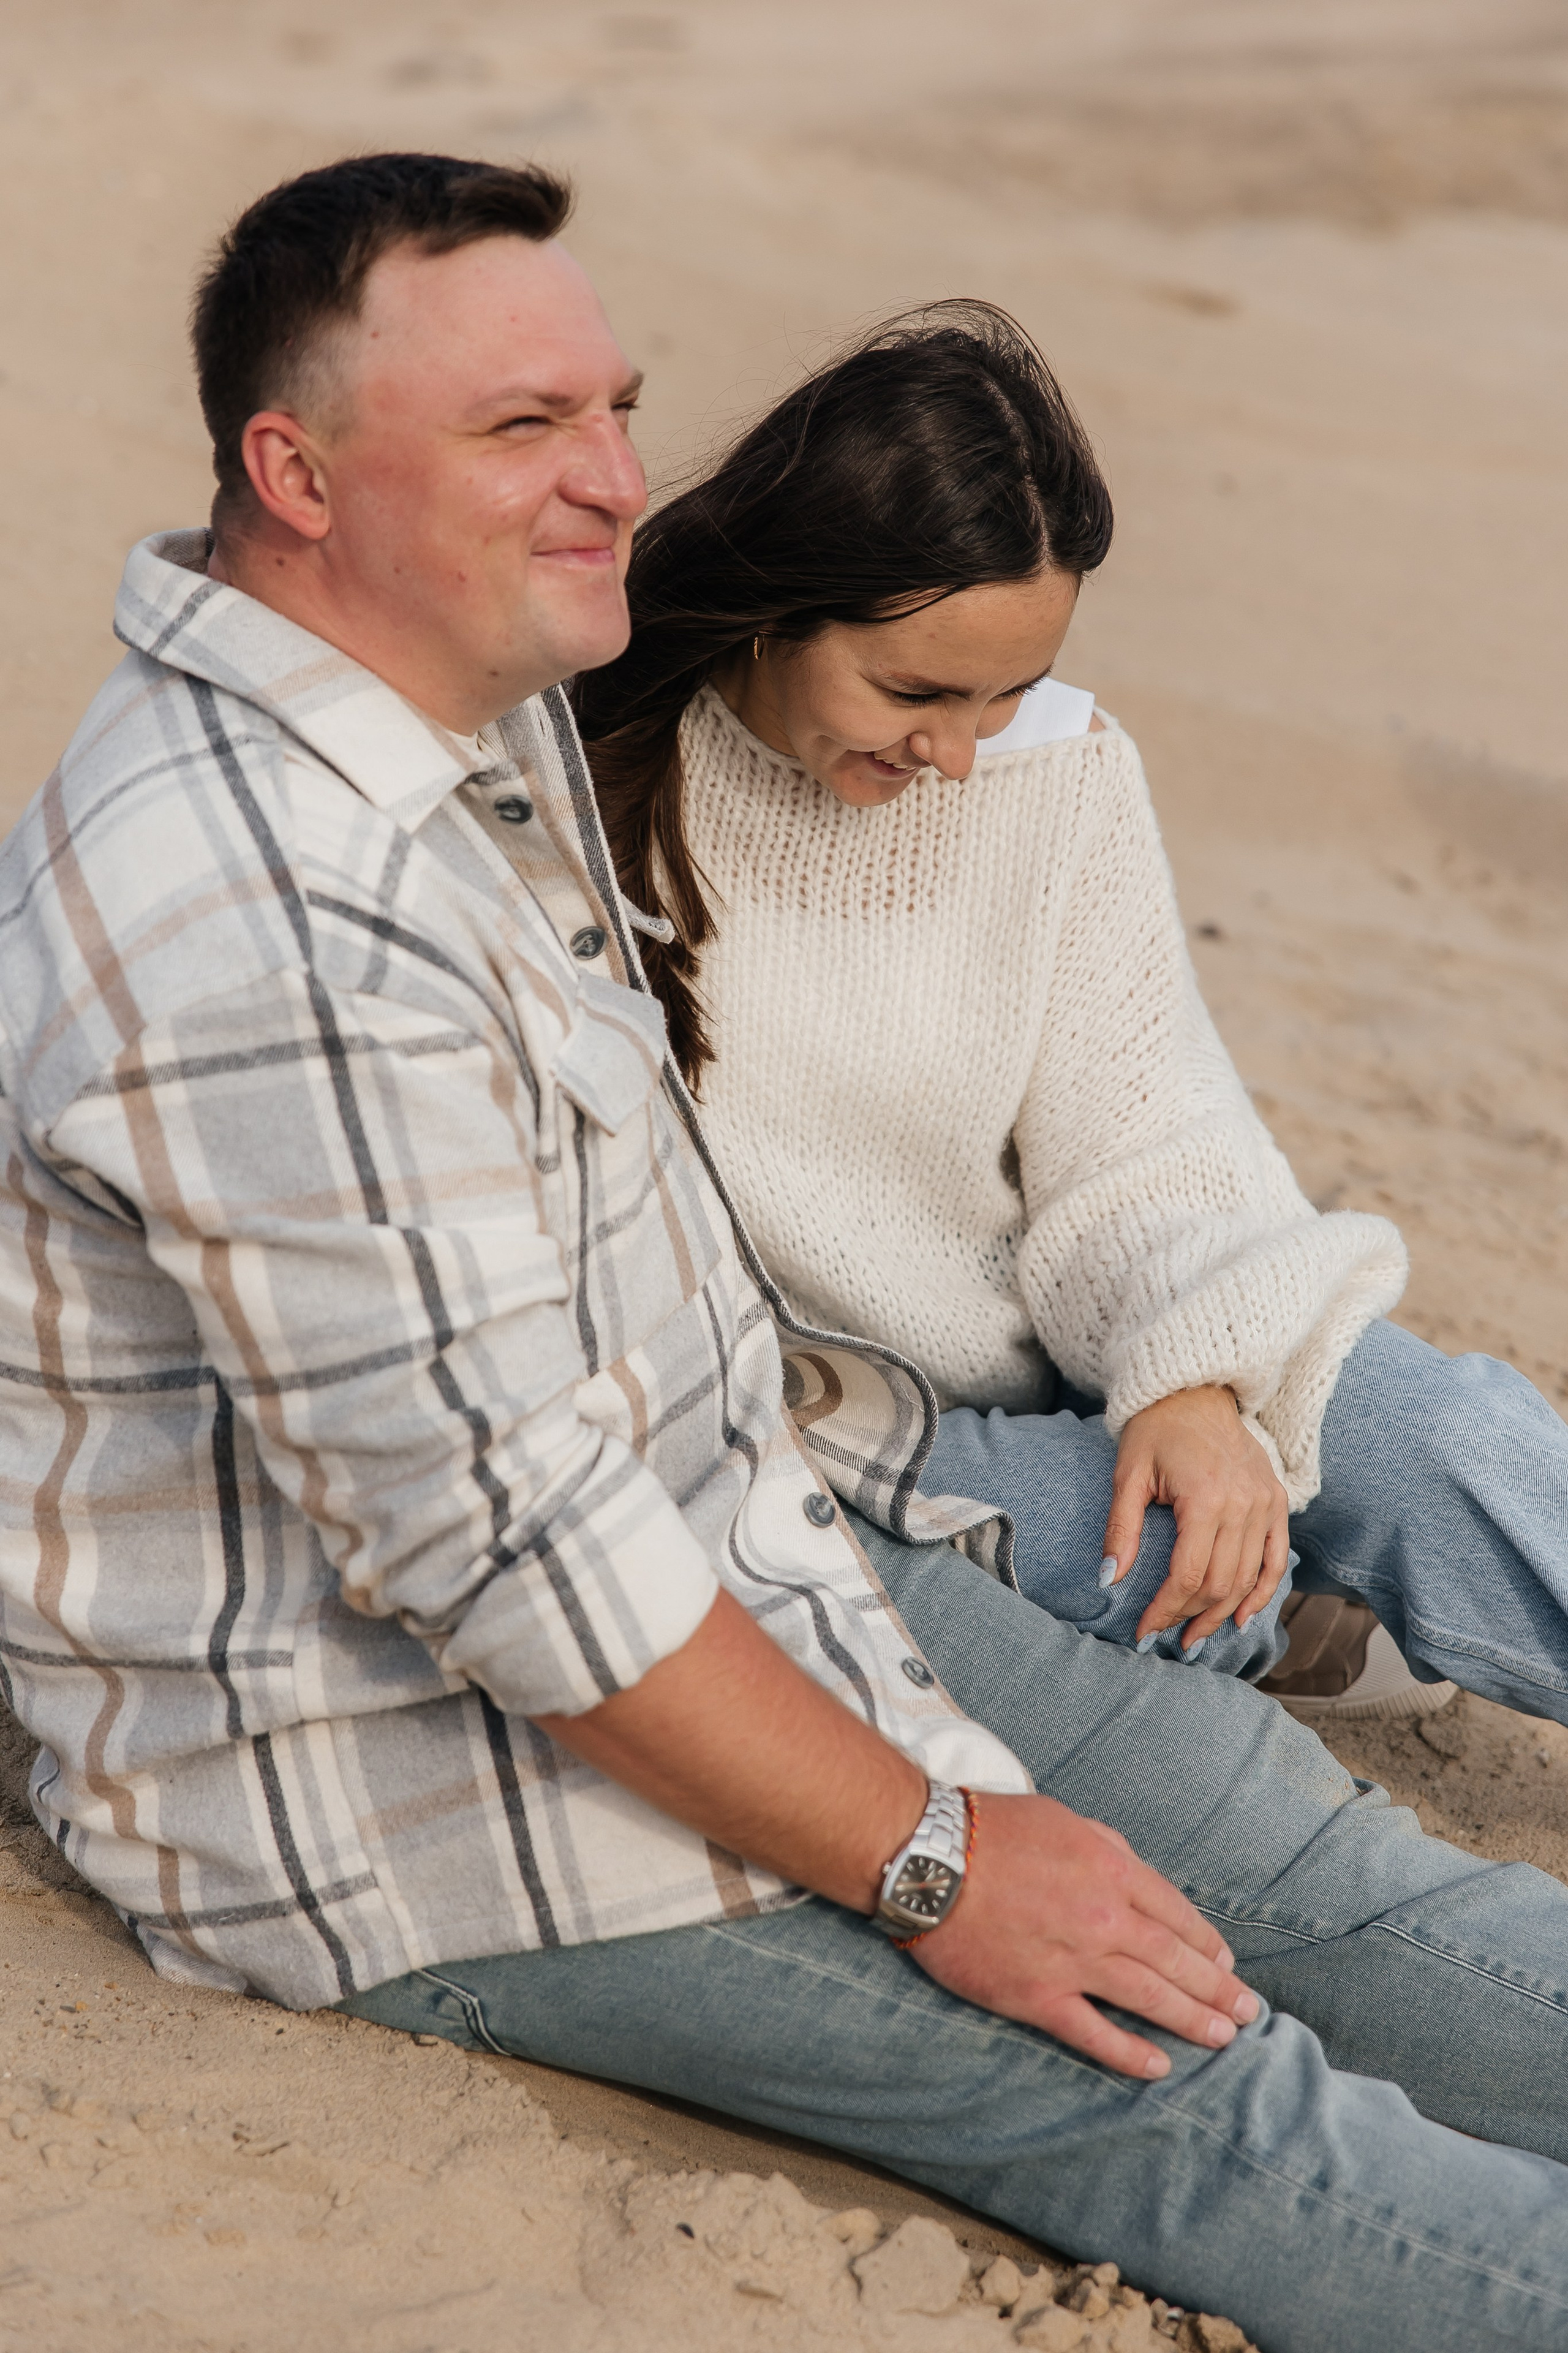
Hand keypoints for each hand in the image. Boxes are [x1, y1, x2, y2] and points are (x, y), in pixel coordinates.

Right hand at [913, 1791, 1258, 2078]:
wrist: (929, 1858)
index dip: (1207, 1943)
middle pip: (1176, 1960)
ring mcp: (1074, 1962)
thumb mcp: (1063, 1820)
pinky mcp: (1039, 1997)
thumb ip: (1107, 1848)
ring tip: (1225, 2037)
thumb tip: (1134, 1873)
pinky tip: (1159, 2066)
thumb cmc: (991, 1830)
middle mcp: (1104, 1918)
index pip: (1177, 1915)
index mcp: (1112, 1870)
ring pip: (1150, 1998)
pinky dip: (1131, 2054)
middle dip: (1218, 1988)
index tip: (1225, 1962)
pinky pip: (1095, 2033)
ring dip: (1194, 2020)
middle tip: (1248, 2010)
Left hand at [1103, 1386, 1290, 1651]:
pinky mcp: (1276, 1500)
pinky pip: (1276, 1558)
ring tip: (1197, 1637)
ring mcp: (1265, 1503)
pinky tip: (1243, 1616)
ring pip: (1248, 1578)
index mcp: (1204, 1499)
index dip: (1165, 1610)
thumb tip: (1109, 1580)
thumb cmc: (1155, 1429)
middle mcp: (1242, 1504)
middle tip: (1167, 1638)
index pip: (1187, 1575)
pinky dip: (1263, 1591)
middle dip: (1191, 1617)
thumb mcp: (1128, 1475)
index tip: (1143, 1631)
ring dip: (1223, 1613)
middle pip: (1220, 1583)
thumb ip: (1122, 1530)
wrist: (1194, 1390)